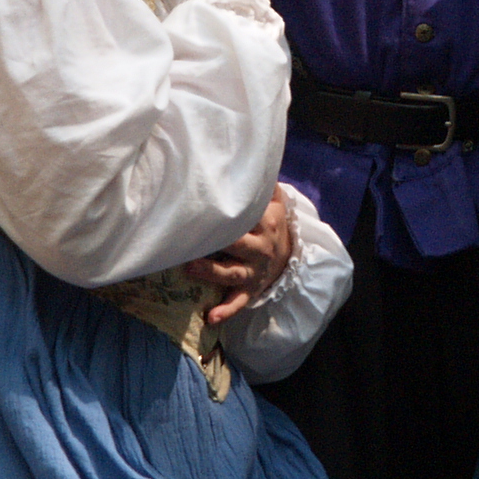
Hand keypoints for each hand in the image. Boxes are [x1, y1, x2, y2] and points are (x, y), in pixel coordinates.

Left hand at [184, 191, 294, 323]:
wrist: (289, 256)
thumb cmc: (271, 224)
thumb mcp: (274, 202)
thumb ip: (263, 184)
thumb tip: (249, 161)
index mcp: (265, 223)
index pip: (244, 215)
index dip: (225, 210)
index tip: (201, 204)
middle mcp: (260, 248)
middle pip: (235, 243)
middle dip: (214, 240)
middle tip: (188, 237)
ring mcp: (254, 272)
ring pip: (232, 273)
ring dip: (211, 272)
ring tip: (191, 267)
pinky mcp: (249, 291)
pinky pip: (237, 302)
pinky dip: (225, 311)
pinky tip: (211, 317)